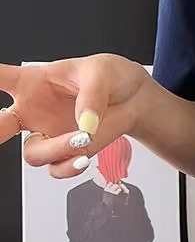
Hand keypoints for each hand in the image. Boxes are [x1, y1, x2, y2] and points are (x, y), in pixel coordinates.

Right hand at [0, 55, 150, 178]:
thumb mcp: (101, 73)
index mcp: (32, 82)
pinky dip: (68, 167)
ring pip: (33, 153)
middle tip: (1, 129)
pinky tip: (82, 158)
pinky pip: (56, 168)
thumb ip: (91, 94)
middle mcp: (33, 110)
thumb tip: (85, 122)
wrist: (135, 99)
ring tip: (82, 137)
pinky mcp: (68, 152)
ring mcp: (49, 134)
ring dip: (55, 150)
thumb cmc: (111, 78)